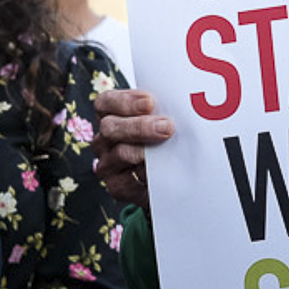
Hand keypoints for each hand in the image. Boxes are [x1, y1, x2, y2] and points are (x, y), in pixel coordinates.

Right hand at [95, 87, 173, 209]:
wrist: (172, 175)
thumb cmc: (165, 139)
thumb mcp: (162, 118)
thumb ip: (163, 110)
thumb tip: (184, 103)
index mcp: (111, 116)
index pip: (105, 103)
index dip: (124, 101)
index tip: (150, 102)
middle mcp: (104, 140)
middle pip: (110, 127)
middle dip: (139, 126)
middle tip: (167, 127)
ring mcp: (108, 164)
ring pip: (120, 154)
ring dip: (146, 151)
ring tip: (167, 151)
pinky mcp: (117, 187)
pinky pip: (127, 183)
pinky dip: (145, 177)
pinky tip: (160, 173)